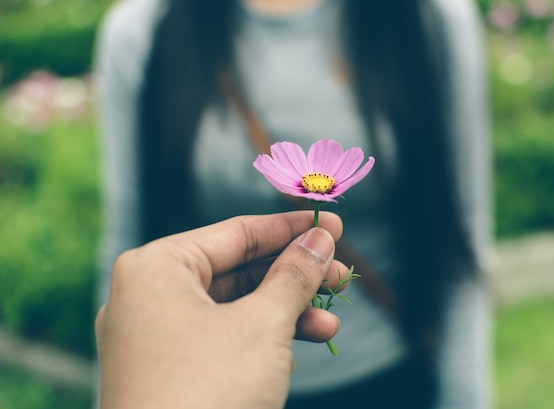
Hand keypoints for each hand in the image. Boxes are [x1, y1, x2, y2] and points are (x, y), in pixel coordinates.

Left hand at [95, 211, 347, 408]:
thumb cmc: (207, 394)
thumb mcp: (263, 325)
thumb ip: (295, 275)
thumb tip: (320, 239)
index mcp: (156, 268)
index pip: (236, 232)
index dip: (291, 228)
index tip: (333, 224)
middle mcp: (148, 296)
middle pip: (238, 269)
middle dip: (295, 274)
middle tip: (341, 273)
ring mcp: (155, 336)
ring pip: (234, 306)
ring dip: (286, 311)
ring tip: (331, 320)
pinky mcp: (168, 370)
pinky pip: (222, 337)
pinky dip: (263, 338)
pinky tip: (302, 345)